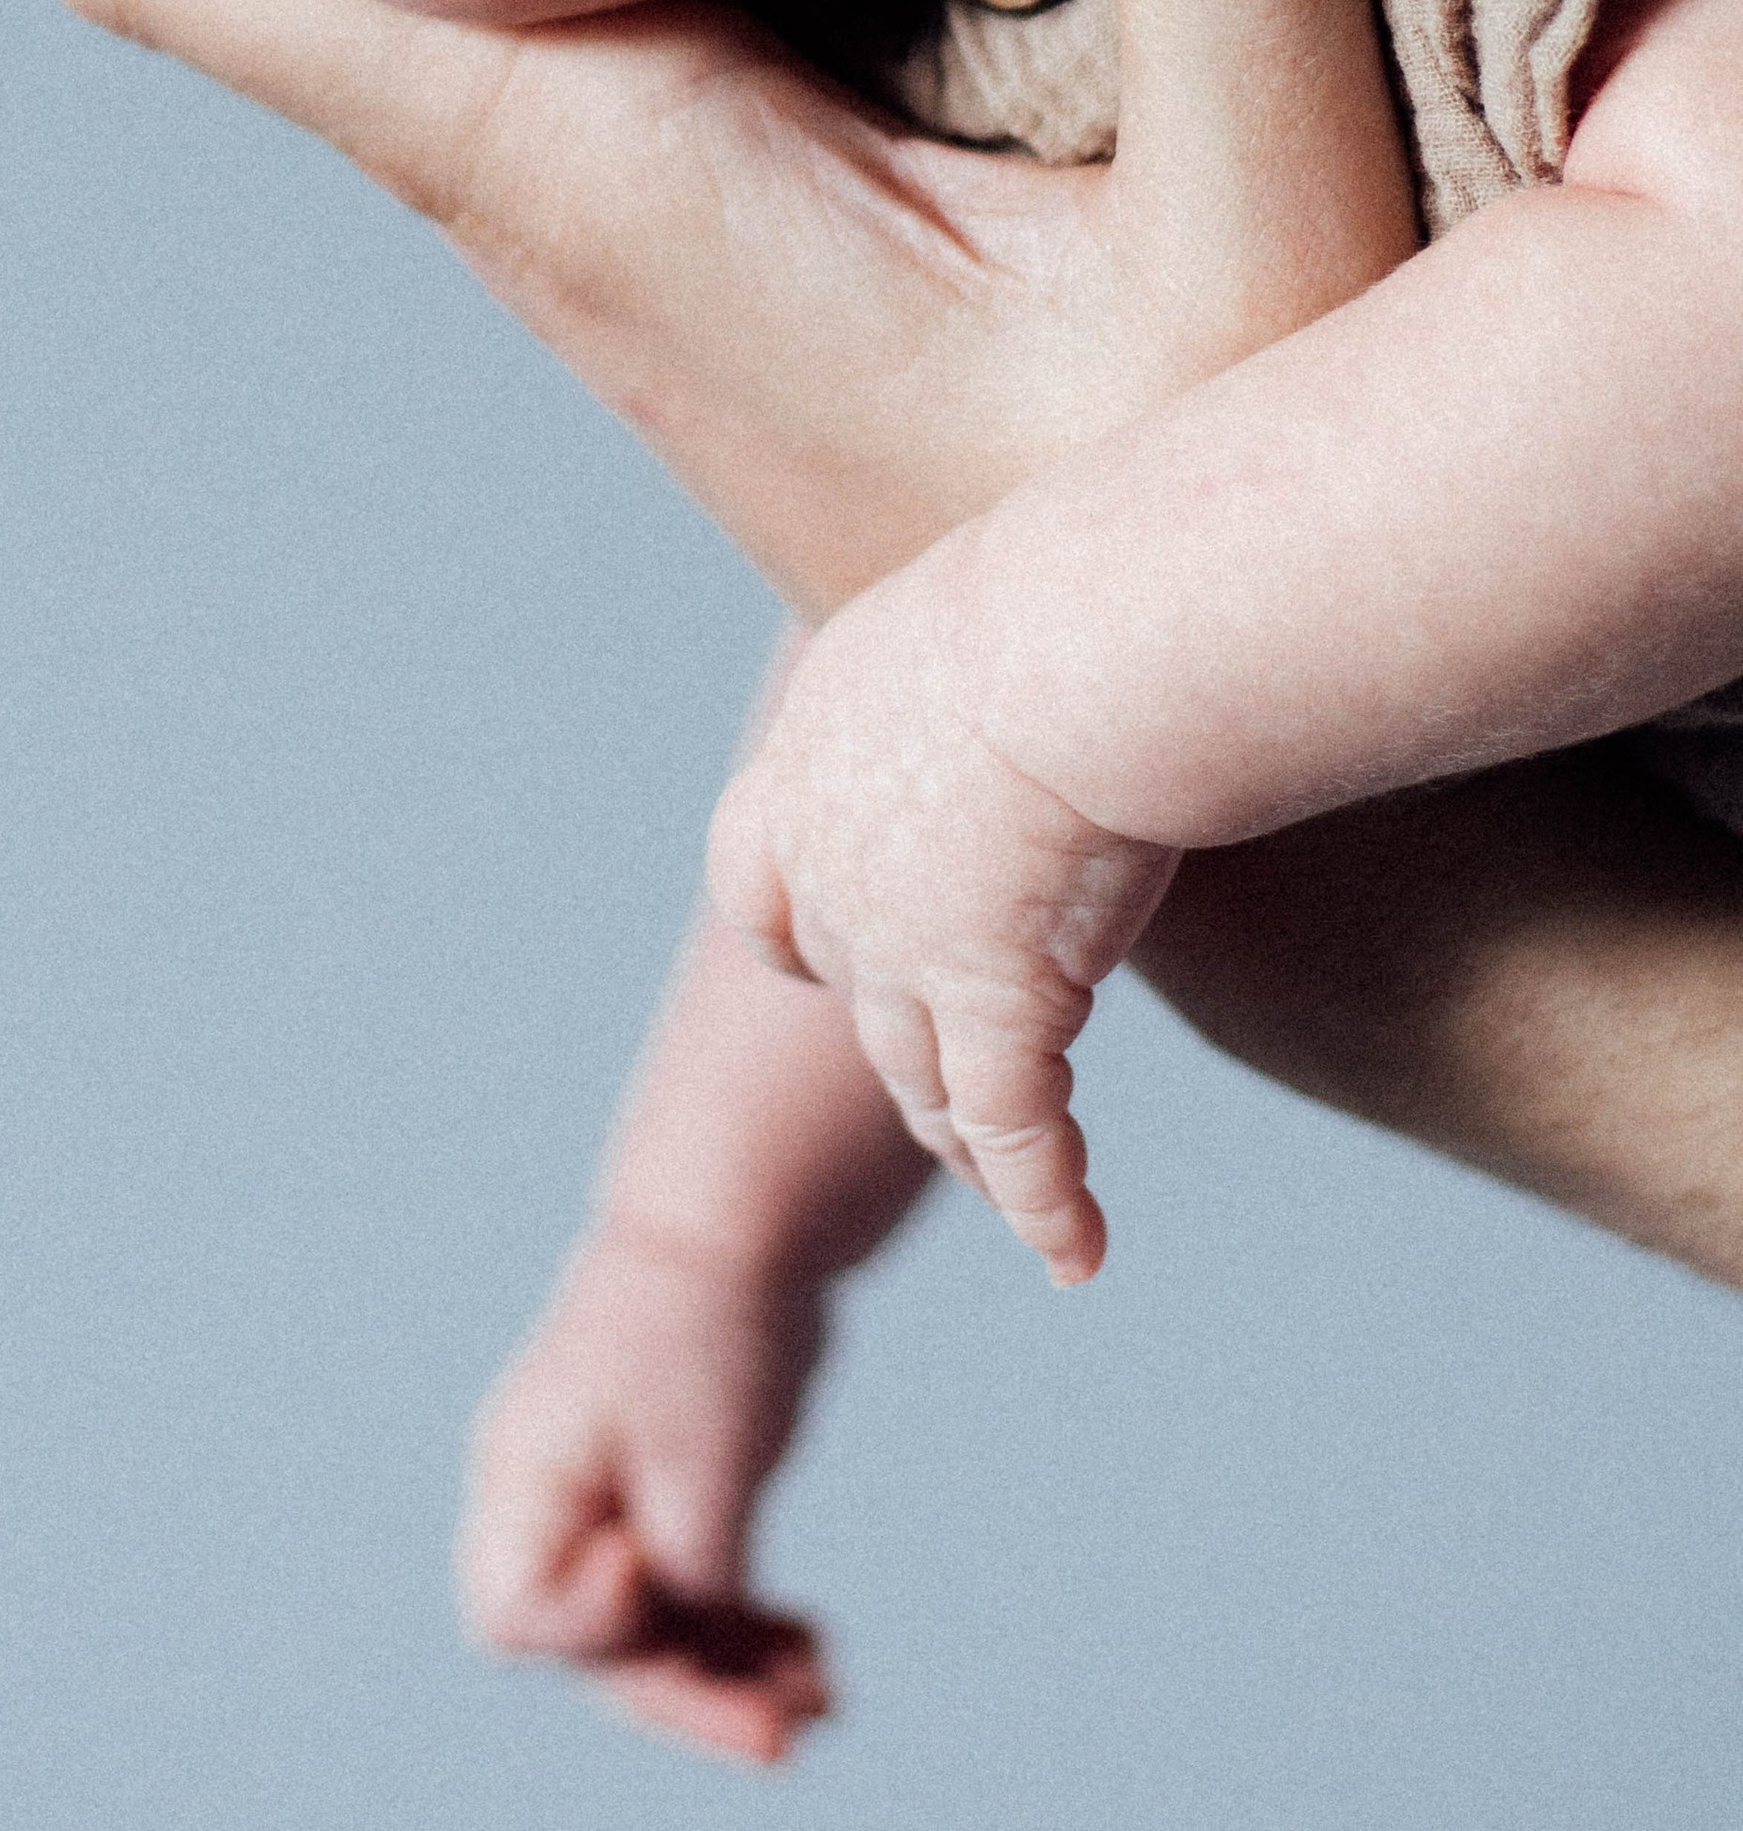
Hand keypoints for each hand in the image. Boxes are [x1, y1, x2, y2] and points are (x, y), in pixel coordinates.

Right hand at [456, 1217, 833, 1762]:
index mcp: (528, 1481)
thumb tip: (696, 1652)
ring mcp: (608, 1506)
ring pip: (655, 1635)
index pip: (523, 1618)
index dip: (590, 1629)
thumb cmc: (703, 1324)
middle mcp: (554, 1506)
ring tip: (823, 1698)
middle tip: (783, 1735)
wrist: (738, 1222)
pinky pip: (694, 1599)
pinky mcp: (666, 1502)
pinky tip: (816, 1651)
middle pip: (597, 1648)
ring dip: (731, 1676)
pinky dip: (747, 1634)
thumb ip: (692, 1578)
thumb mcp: (704, 1465)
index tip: (647, 1573)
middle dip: (688, 1696)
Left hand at [706, 571, 1172, 1282]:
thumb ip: (998, 650)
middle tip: (937, 1078)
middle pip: (846, 984)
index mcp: (816, 751)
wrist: (1073, 644)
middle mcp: (835, 862)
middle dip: (890, 1034)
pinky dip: (1047, 1201)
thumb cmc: (1067, 575)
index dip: (783, 924)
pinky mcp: (998, 1010)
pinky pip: (1019, 1134)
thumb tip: (1072, 607)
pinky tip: (1078, 1255)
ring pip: (924, 1077)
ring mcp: (907, 950)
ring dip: (964, 1136)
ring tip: (1003, 1180)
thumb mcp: (991, 594)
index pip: (753, 870)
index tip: (797, 956)